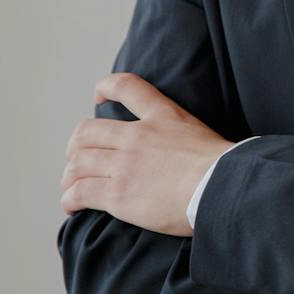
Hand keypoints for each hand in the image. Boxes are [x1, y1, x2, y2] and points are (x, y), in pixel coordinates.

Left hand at [61, 73, 236, 236]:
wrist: (224, 187)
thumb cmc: (224, 168)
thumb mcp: (203, 135)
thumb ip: (182, 137)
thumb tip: (182, 155)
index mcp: (162, 116)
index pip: (127, 87)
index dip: (106, 87)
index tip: (97, 96)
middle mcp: (137, 136)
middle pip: (86, 132)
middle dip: (75, 147)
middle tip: (76, 160)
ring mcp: (125, 164)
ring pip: (77, 163)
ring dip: (69, 176)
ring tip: (70, 187)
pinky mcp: (118, 194)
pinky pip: (80, 192)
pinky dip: (69, 199)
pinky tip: (71, 207)